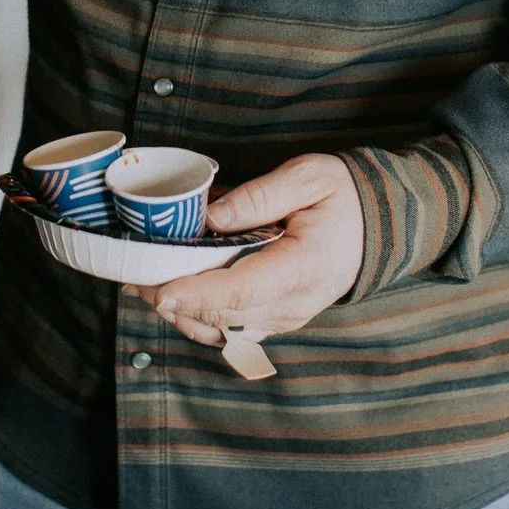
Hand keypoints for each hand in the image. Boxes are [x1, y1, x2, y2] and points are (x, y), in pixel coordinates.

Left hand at [129, 153, 363, 346]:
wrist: (377, 226)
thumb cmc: (343, 196)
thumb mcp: (309, 177)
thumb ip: (261, 196)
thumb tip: (212, 217)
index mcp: (304, 268)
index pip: (242, 290)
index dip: (196, 293)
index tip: (158, 289)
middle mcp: (294, 304)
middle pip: (223, 313)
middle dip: (174, 299)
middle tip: (131, 275)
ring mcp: (286, 318)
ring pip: (223, 329)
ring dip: (181, 312)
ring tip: (142, 286)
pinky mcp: (276, 320)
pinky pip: (232, 330)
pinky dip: (199, 318)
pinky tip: (173, 297)